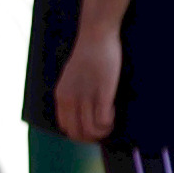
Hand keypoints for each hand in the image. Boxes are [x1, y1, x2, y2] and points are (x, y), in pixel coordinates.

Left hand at [53, 27, 123, 143]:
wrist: (96, 36)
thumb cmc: (87, 55)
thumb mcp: (71, 78)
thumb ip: (72, 95)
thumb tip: (80, 112)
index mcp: (61, 96)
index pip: (66, 128)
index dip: (80, 132)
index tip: (92, 124)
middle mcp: (70, 99)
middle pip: (78, 134)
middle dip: (93, 136)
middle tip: (104, 126)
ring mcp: (85, 97)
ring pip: (92, 131)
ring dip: (104, 130)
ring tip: (110, 116)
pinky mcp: (102, 93)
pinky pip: (103, 121)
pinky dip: (110, 121)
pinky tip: (113, 108)